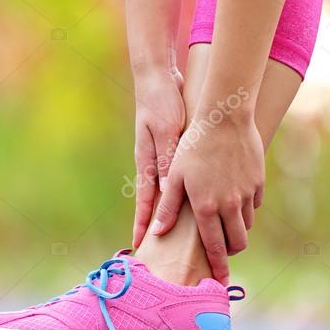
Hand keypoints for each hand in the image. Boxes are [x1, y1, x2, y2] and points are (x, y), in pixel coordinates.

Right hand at [132, 67, 185, 248]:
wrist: (159, 80)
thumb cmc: (161, 103)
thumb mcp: (166, 131)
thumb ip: (168, 158)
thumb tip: (168, 189)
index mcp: (148, 161)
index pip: (144, 200)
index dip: (142, 223)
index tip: (138, 245)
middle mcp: (153, 164)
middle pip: (155, 202)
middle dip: (155, 226)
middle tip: (157, 249)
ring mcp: (161, 158)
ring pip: (167, 193)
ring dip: (170, 213)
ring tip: (177, 235)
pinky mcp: (171, 151)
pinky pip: (176, 178)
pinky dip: (181, 193)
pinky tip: (192, 201)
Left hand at [151, 115, 263, 283]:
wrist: (224, 117)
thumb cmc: (192, 145)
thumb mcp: (174, 175)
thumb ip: (168, 207)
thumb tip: (158, 232)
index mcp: (206, 207)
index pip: (215, 248)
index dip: (218, 267)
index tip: (222, 282)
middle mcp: (229, 205)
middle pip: (238, 243)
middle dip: (230, 251)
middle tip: (221, 249)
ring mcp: (247, 194)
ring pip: (247, 225)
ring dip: (237, 228)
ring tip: (224, 220)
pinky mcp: (258, 182)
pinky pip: (254, 204)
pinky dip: (246, 207)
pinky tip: (234, 197)